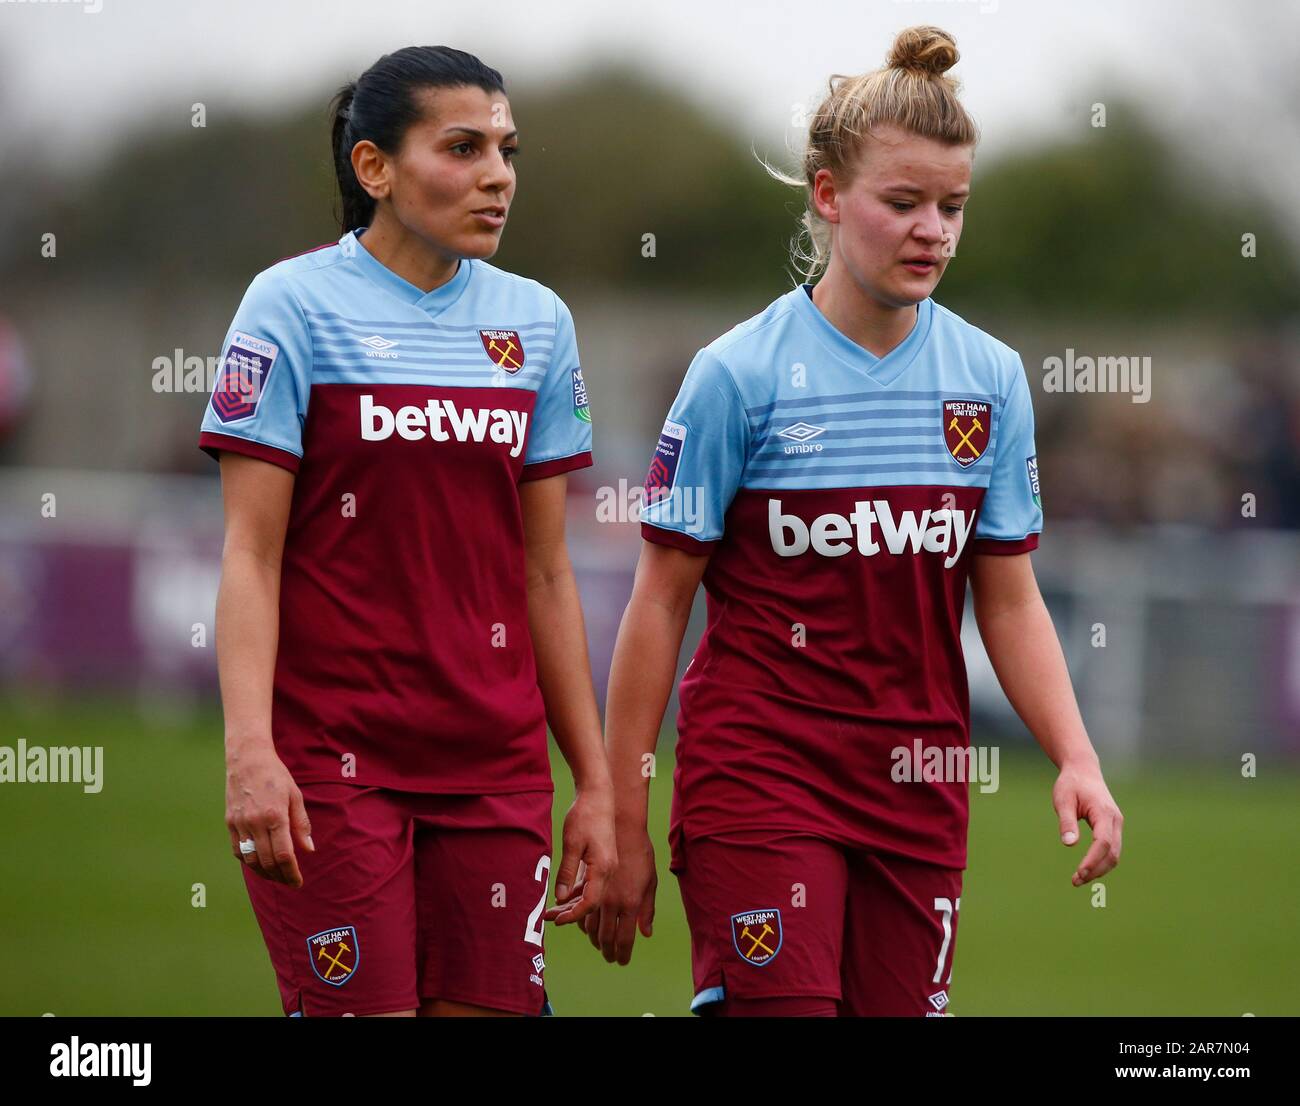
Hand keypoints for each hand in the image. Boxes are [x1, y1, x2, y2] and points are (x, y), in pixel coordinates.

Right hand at [225, 738, 313, 886]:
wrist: (247, 760)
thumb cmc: (276, 776)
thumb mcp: (295, 796)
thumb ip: (301, 824)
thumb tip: (308, 850)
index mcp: (275, 815)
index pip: (283, 854)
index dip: (291, 872)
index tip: (298, 882)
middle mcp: (255, 822)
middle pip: (267, 861)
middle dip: (280, 876)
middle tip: (290, 882)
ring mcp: (239, 823)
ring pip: (250, 860)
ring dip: (264, 873)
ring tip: (276, 877)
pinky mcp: (229, 823)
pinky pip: (238, 851)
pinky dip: (249, 862)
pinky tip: (259, 865)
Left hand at [542, 785, 615, 925]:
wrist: (598, 796)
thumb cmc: (585, 816)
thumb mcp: (571, 843)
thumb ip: (566, 871)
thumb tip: (561, 897)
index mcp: (603, 868)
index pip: (590, 903)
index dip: (573, 914)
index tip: (556, 920)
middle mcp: (610, 871)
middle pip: (593, 903)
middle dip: (572, 914)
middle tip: (551, 919)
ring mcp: (608, 867)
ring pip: (593, 895)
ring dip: (575, 904)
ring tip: (554, 911)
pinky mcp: (604, 861)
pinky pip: (593, 884)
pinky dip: (579, 892)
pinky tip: (565, 896)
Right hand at [581, 824, 656, 964]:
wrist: (620, 826)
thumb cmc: (640, 852)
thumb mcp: (651, 881)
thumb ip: (647, 910)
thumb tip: (646, 933)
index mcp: (630, 903)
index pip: (624, 939)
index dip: (622, 954)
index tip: (621, 961)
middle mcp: (612, 902)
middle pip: (606, 938)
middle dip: (607, 951)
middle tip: (610, 958)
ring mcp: (597, 892)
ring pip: (590, 927)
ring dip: (594, 940)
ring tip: (599, 945)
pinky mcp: (585, 883)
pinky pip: (580, 910)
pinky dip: (581, 922)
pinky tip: (585, 927)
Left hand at [1053, 755, 1122, 886]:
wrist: (1083, 771)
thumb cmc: (1071, 784)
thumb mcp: (1063, 800)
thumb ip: (1066, 821)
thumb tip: (1069, 844)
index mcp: (1104, 812)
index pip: (1102, 842)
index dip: (1092, 860)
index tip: (1078, 873)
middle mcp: (1115, 820)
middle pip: (1112, 853)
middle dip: (1096, 870)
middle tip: (1075, 881)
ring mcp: (1116, 824)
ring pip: (1114, 854)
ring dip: (1099, 869)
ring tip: (1078, 878)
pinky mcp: (1113, 828)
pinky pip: (1111, 849)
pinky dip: (1101, 862)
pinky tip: (1087, 869)